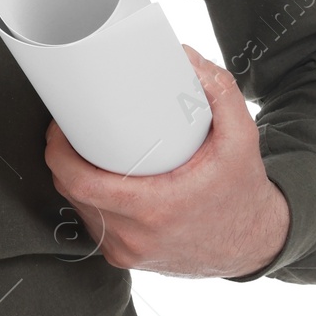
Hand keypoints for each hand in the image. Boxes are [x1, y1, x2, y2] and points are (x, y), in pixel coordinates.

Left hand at [44, 43, 289, 278]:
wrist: (256, 243)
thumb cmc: (242, 192)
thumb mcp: (241, 138)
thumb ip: (220, 92)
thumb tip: (185, 57)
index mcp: (155, 208)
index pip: (81, 183)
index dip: (59, 152)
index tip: (61, 125)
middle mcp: (136, 236)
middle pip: (72, 193)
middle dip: (62, 157)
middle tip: (69, 126)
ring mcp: (130, 252)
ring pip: (80, 210)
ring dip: (73, 179)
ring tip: (81, 147)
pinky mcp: (129, 258)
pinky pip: (95, 225)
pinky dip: (88, 201)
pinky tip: (94, 179)